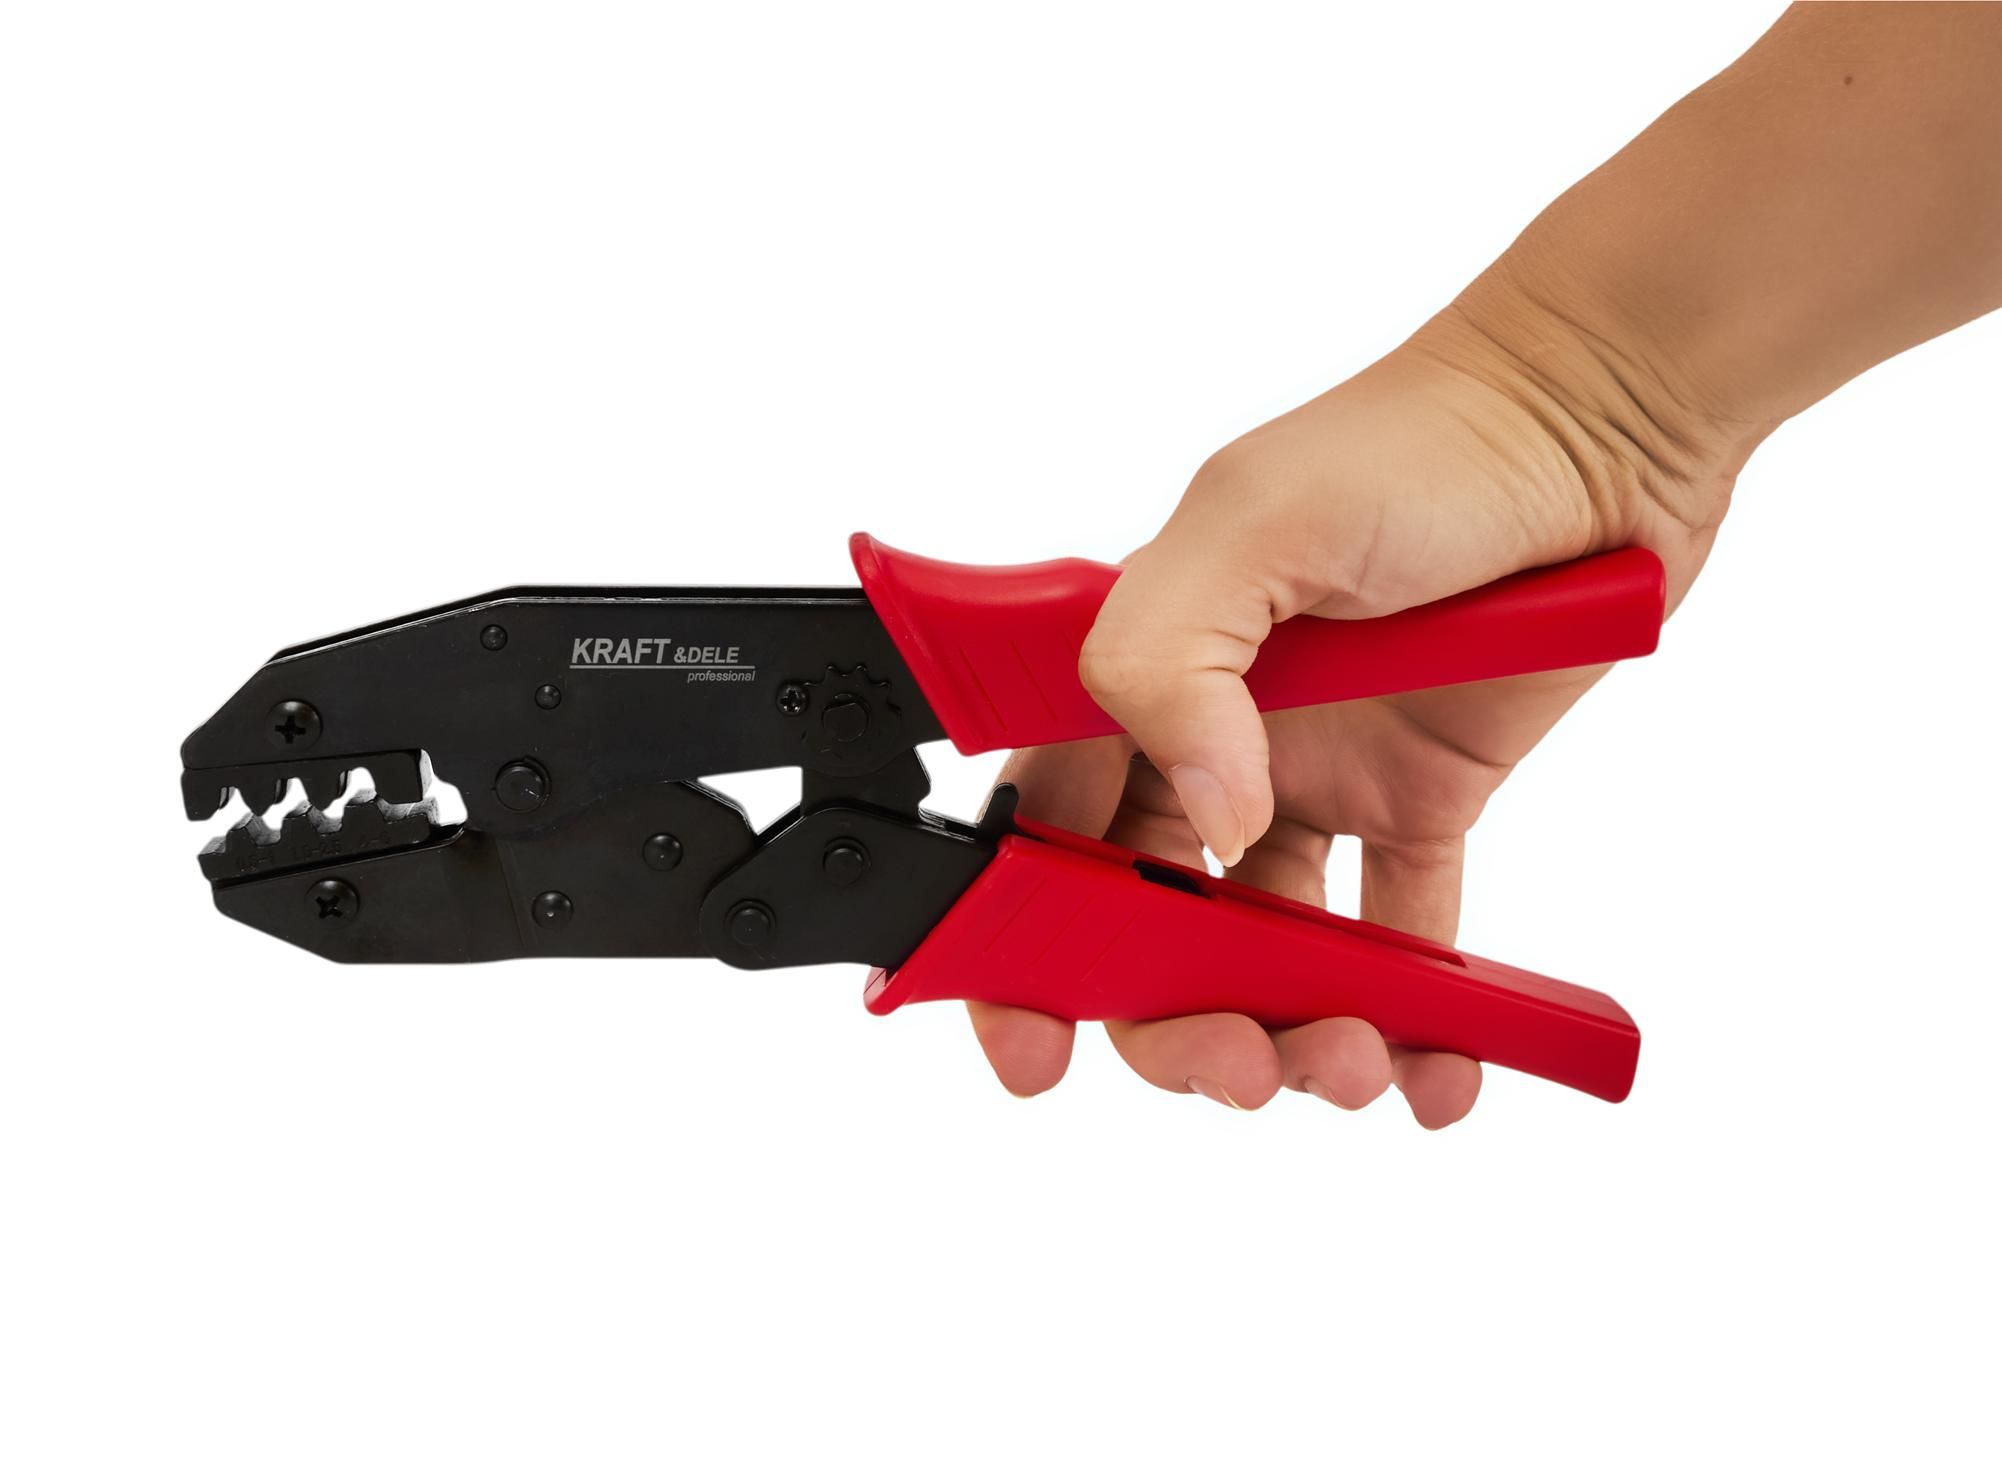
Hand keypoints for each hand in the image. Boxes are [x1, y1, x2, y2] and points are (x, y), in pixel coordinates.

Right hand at [966, 287, 1739, 1124]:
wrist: (1603, 419)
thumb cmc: (1423, 439)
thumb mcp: (1258, 521)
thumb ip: (1172, 661)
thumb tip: (1206, 822)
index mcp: (1147, 668)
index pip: (1045, 823)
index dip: (1022, 942)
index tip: (1031, 1040)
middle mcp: (1218, 731)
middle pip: (1152, 917)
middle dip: (1173, 1015)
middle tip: (1233, 1065)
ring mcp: (1321, 769)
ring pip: (1271, 947)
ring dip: (1297, 1029)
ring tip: (1358, 1062)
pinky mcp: (1424, 792)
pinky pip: (1405, 933)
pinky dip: (1421, 1017)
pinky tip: (1439, 1071)